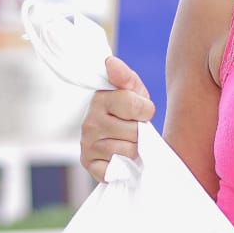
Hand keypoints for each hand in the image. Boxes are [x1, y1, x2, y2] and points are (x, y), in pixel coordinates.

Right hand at [80, 56, 154, 181]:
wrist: (117, 135)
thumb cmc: (128, 109)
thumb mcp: (132, 89)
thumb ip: (125, 76)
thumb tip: (110, 62)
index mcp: (100, 99)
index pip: (136, 107)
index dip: (146, 111)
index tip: (140, 111)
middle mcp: (90, 122)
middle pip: (134, 132)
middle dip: (140, 132)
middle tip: (132, 128)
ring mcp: (87, 144)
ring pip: (128, 151)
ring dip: (134, 149)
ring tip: (127, 141)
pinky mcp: (89, 165)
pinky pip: (115, 170)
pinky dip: (122, 167)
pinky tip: (120, 158)